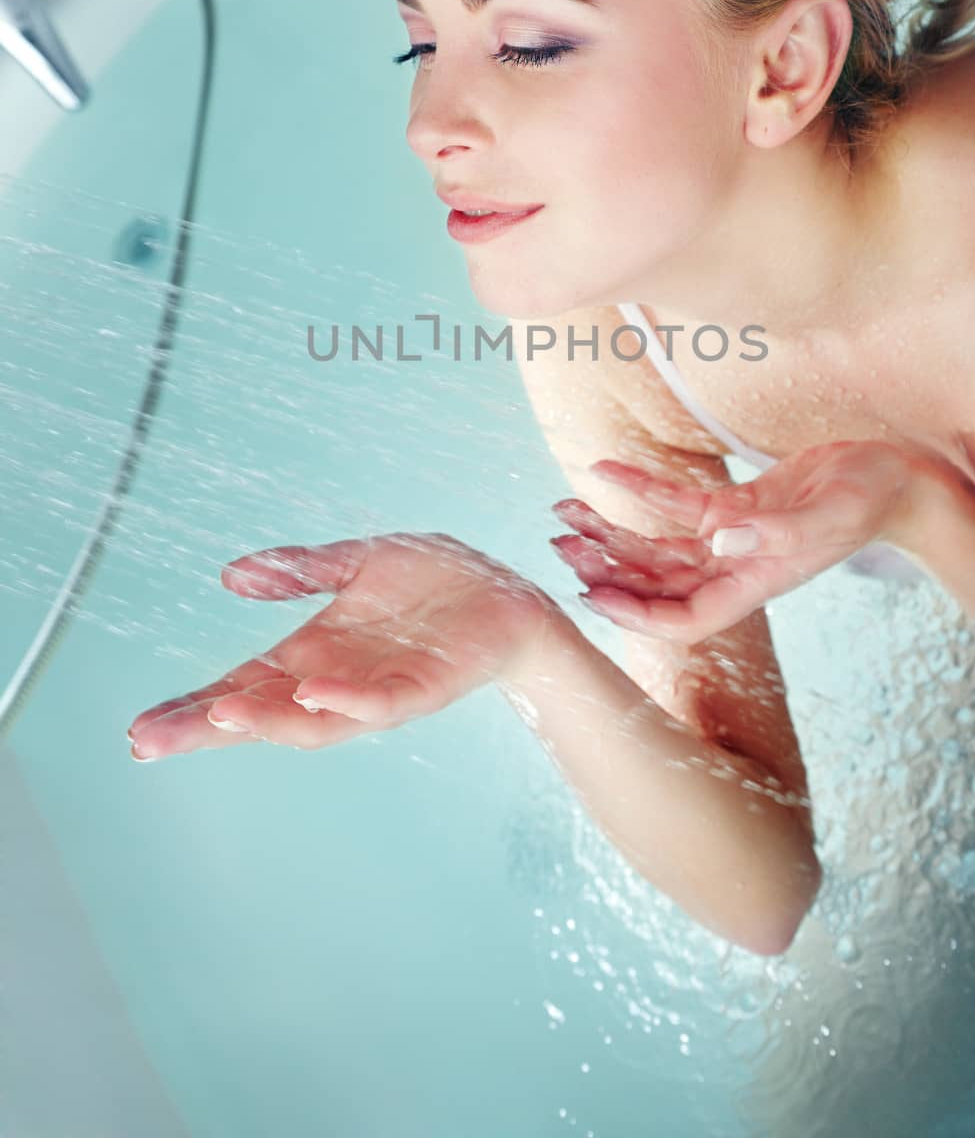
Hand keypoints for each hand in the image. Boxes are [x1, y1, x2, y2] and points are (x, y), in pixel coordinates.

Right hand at [126, 532, 555, 759]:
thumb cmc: (433, 582)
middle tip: (150, 740)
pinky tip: (313, 692)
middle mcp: (335, 682)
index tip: (141, 728)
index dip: (193, 707)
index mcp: (312, 655)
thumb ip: (299, 570)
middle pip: (261, 714)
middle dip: (208, 727)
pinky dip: (345, 701)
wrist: (507, 596)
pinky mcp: (422, 687)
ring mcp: (376, 690)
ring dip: (267, 718)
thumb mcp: (357, 562)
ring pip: (313, 721)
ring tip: (219, 712)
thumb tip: (231, 575)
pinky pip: (379, 703)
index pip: (241, 686)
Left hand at [548, 439, 922, 642]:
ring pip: (658, 546)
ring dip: (612, 533)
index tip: (591, 597)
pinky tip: (602, 468)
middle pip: (657, 584)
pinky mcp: (736, 506)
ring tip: (563, 512)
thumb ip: (776, 532)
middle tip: (558, 548)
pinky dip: (638, 488)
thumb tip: (720, 540)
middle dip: (608, 570)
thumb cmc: (870, 501)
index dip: (637, 615)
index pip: (684, 620)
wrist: (894, 478)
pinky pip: (676, 502)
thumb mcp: (828, 517)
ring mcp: (733, 538)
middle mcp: (736, 568)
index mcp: (754, 583)